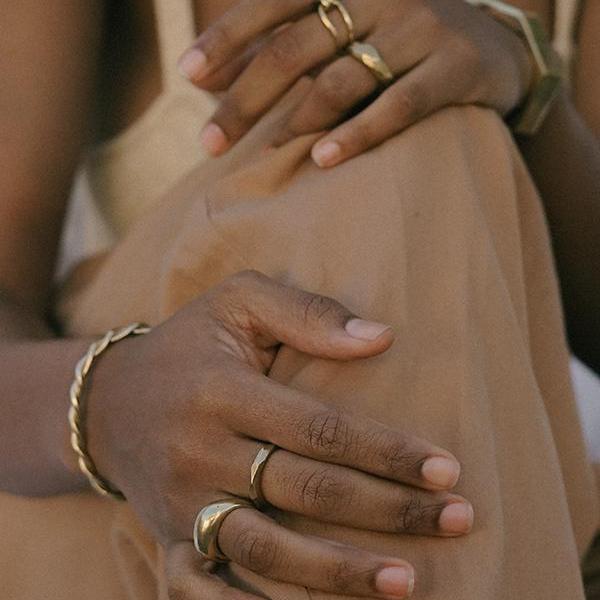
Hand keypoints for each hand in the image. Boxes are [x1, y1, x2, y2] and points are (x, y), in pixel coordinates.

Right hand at [87, 270, 472, 599]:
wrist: (109, 401)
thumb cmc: (189, 343)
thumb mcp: (238, 299)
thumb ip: (306, 312)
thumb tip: (381, 338)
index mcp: (222, 389)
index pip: (318, 429)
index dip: (384, 451)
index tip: (444, 468)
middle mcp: (200, 451)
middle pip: (305, 492)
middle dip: (385, 511)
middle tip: (456, 520)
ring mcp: (181, 503)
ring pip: (265, 549)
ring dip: (337, 572)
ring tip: (406, 582)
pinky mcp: (168, 538)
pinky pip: (202, 591)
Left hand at [178, 0, 531, 167]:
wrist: (493, 44)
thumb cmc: (396, 42)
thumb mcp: (341, 32)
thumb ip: (282, 49)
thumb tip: (206, 79)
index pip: (273, 4)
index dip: (227, 37)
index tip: (188, 75)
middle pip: (295, 49)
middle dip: (246, 100)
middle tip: (207, 144)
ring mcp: (419, 26)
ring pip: (343, 78)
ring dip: (297, 120)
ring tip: (265, 154)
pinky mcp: (454, 66)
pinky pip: (398, 104)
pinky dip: (358, 133)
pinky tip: (322, 159)